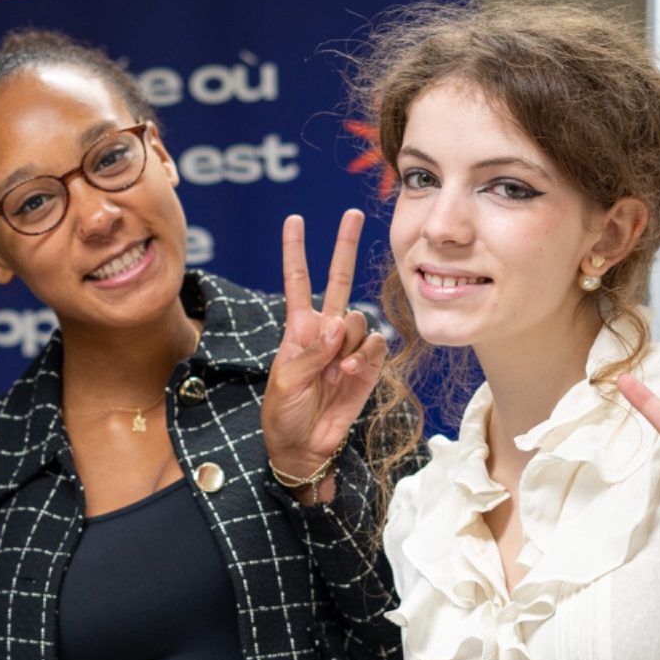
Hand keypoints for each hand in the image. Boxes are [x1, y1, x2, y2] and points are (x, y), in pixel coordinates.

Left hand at [261, 210, 387, 481]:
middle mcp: (325, 332)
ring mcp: (349, 348)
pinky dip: (365, 357)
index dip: (296, 252)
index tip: (295, 220)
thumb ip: (311, 351)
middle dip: (345, 246)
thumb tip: (338, 325)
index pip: (298, 281)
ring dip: (349, 342)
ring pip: (359, 321)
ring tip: (336, 369)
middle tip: (354, 213)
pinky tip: (352, 373)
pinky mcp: (368, 367)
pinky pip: (376, 346)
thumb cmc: (283, 413)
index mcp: (299, 329)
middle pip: (338, 280)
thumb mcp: (285, 381)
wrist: (303, 447)